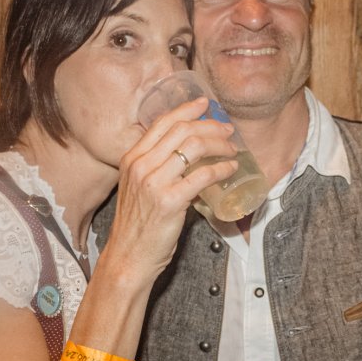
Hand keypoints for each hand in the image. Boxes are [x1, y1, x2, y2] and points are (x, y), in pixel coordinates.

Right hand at [103, 97, 237, 280]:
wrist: (129, 257)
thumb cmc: (138, 226)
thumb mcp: (138, 188)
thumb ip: (155, 169)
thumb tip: (186, 156)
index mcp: (131, 159)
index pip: (162, 123)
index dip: (186, 109)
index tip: (204, 103)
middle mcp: (140, 166)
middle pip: (181, 130)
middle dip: (209, 125)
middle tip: (227, 130)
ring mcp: (154, 183)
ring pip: (194, 147)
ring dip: (219, 144)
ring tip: (232, 149)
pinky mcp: (170, 201)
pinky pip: (203, 175)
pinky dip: (222, 169)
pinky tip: (231, 169)